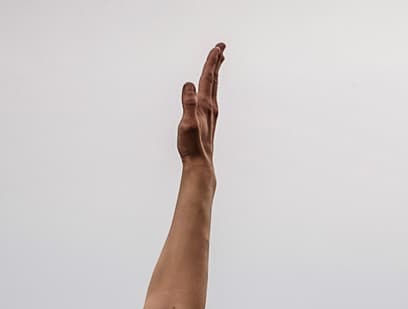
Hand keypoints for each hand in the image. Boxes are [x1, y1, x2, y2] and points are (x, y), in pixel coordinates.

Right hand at [176, 43, 224, 168]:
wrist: (200, 164)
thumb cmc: (192, 145)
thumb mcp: (187, 124)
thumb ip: (188, 103)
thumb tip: (190, 84)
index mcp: (205, 105)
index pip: (208, 78)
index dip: (211, 62)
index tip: (217, 47)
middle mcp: (211, 107)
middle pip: (213, 79)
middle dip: (216, 62)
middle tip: (221, 47)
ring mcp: (210, 113)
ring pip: (213, 87)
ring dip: (215, 72)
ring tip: (218, 61)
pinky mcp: (208, 120)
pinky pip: (211, 96)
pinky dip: (211, 86)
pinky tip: (209, 89)